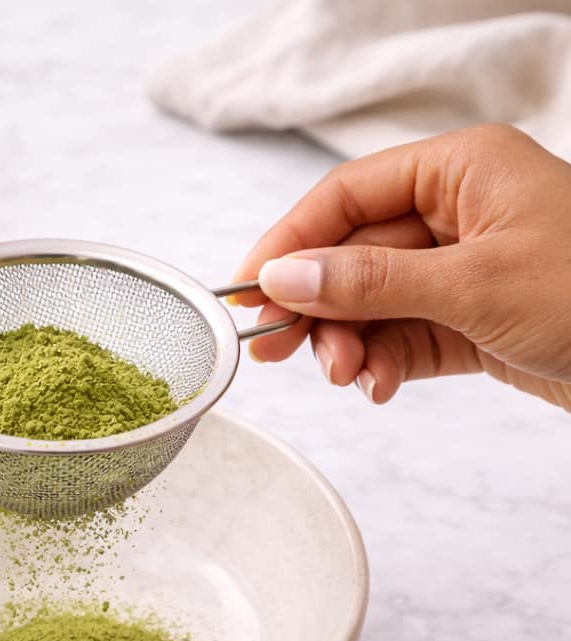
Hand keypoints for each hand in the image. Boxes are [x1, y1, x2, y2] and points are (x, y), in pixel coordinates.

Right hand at [233, 123, 570, 411]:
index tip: (250, 291)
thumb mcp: (474, 283)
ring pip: (371, 303)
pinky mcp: (468, 321)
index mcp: (462, 170)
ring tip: (348, 377)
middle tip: (278, 350)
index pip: (347, 196)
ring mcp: (461, 270)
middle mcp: (456, 215)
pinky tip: (381, 386)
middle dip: (318, 307)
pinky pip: (402, 337)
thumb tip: (285, 276)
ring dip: (349, 344)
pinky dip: (383, 364)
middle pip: (352, 255)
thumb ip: (370, 280)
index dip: (290, 242)